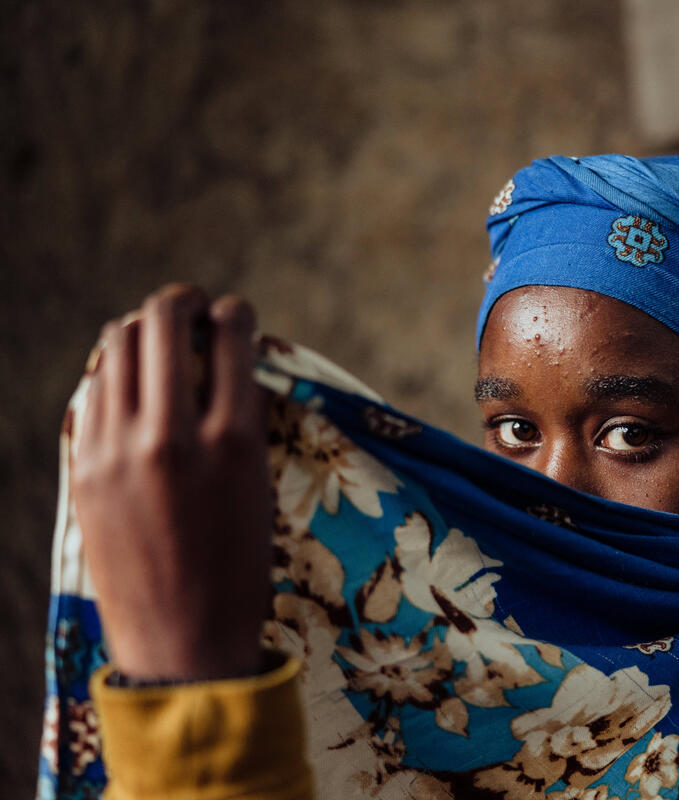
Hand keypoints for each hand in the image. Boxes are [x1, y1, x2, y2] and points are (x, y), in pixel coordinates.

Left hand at [73, 284, 271, 680]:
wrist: (183, 640)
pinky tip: (130, 384)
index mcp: (234, 440)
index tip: (235, 315)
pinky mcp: (83, 467)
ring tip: (158, 342)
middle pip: (161, 323)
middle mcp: (171, 434)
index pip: (230, 336)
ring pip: (116, 346)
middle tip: (193, 309)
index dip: (234, 312)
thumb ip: (237, 419)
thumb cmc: (239, 565)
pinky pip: (94, 390)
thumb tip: (219, 364)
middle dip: (181, 302)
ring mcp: (117, 449)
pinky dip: (114, 372)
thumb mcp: (256, 484)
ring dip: (142, 331)